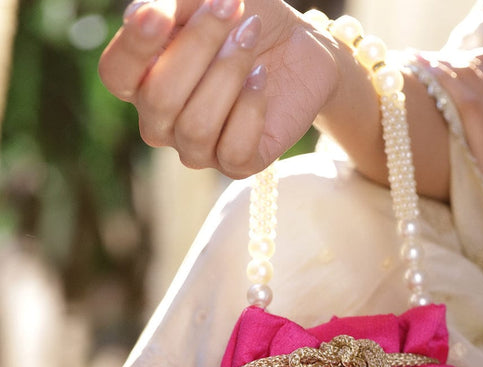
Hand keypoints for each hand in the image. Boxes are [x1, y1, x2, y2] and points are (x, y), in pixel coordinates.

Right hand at [99, 0, 338, 176]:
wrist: (298, 45)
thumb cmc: (242, 19)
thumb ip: (170, 4)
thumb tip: (139, 15)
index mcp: (142, 79)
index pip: (116, 75)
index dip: (133, 47)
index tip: (160, 14)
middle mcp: (162, 121)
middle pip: (160, 99)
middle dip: (199, 46)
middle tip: (231, 8)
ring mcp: (196, 147)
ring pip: (196, 126)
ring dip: (228, 74)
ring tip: (250, 38)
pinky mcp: (236, 164)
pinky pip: (233, 150)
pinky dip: (251, 108)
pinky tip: (262, 80)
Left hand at [422, 51, 482, 297]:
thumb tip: (480, 138)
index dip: (464, 69)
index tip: (436, 73)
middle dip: (447, 67)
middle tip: (414, 74)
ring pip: (472, 80)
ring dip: (439, 71)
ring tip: (409, 75)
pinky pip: (466, 103)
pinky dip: (442, 85)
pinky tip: (418, 82)